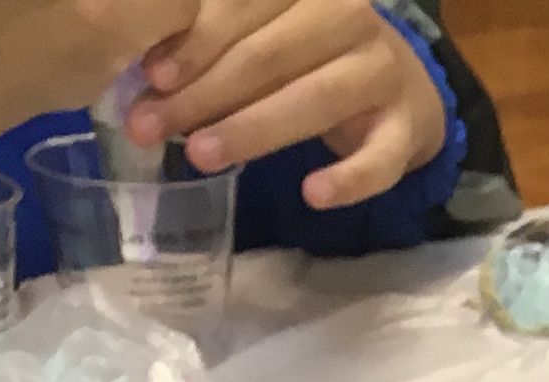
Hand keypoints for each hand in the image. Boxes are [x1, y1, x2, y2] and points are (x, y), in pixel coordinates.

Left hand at [126, 0, 446, 210]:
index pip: (243, 7)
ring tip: (199, 156)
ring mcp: (382, 70)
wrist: (391, 84)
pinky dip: (348, 179)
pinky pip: (379, 158)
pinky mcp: (406, 126)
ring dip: (253, 131)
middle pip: (268, 56)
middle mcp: (348, 16)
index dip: (195, 41)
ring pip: (314, 101)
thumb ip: (209, 38)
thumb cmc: (302, 54)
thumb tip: (142, 70)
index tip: (150, 75)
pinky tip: (312, 194)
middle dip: (204, 93)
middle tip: (151, 127)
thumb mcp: (257, 32)